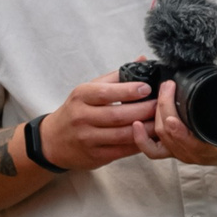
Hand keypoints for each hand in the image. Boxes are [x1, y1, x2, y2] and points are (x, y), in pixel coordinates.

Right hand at [43, 69, 162, 169]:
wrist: (53, 140)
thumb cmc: (77, 110)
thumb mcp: (89, 90)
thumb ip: (116, 76)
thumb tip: (143, 60)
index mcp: (81, 96)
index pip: (105, 93)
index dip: (128, 91)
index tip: (148, 88)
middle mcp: (82, 117)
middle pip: (118, 115)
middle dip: (144, 110)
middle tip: (162, 105)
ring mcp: (88, 138)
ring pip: (123, 134)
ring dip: (147, 128)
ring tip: (163, 121)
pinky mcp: (96, 155)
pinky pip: (123, 150)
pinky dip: (140, 143)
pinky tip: (153, 136)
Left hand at [137, 78, 216, 166]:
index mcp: (213, 147)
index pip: (191, 142)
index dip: (178, 129)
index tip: (172, 110)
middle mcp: (194, 154)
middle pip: (169, 133)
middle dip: (163, 107)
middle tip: (167, 86)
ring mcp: (182, 153)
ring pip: (159, 138)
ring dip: (154, 115)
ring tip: (156, 95)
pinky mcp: (173, 152)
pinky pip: (152, 150)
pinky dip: (142, 139)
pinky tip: (136, 124)